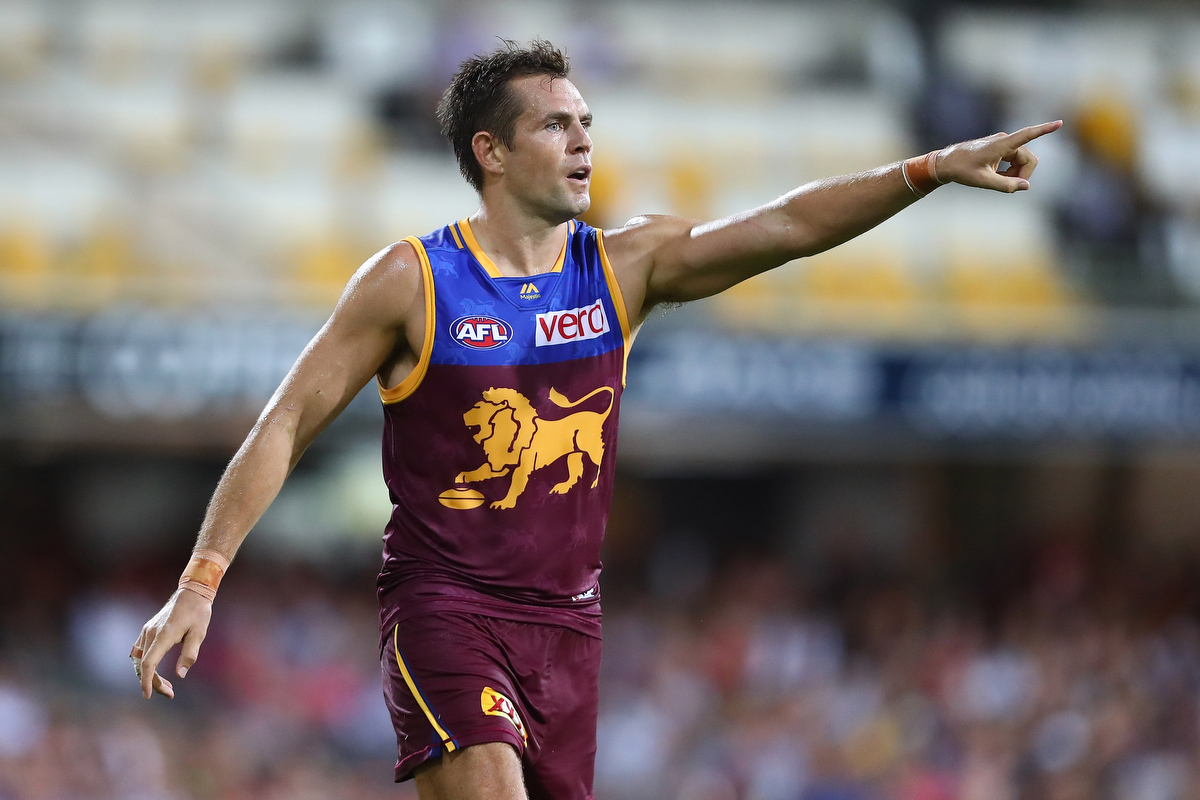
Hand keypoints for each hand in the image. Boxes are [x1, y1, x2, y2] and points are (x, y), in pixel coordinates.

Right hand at [130, 588, 211, 698]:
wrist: (192, 593)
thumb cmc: (198, 613)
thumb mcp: (199, 634)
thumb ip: (189, 654)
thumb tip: (180, 675)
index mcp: (163, 635)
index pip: (148, 663)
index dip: (146, 681)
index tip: (147, 696)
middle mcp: (151, 633)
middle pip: (144, 665)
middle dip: (154, 682)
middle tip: (170, 693)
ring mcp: (147, 631)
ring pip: (140, 660)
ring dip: (149, 674)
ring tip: (166, 685)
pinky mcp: (147, 629)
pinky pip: (139, 651)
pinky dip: (145, 664)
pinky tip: (155, 670)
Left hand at [936, 120, 1063, 192]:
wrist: (946, 163)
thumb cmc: (962, 170)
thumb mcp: (983, 181)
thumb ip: (1005, 185)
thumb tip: (1026, 187)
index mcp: (1001, 144)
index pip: (1027, 135)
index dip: (1044, 130)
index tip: (1059, 123)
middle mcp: (1005, 140)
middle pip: (1029, 160)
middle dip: (1022, 175)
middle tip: (1007, 186)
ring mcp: (1004, 144)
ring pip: (1023, 162)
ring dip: (1015, 174)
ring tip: (997, 181)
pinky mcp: (1001, 148)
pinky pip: (1015, 161)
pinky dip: (1010, 171)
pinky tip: (996, 177)